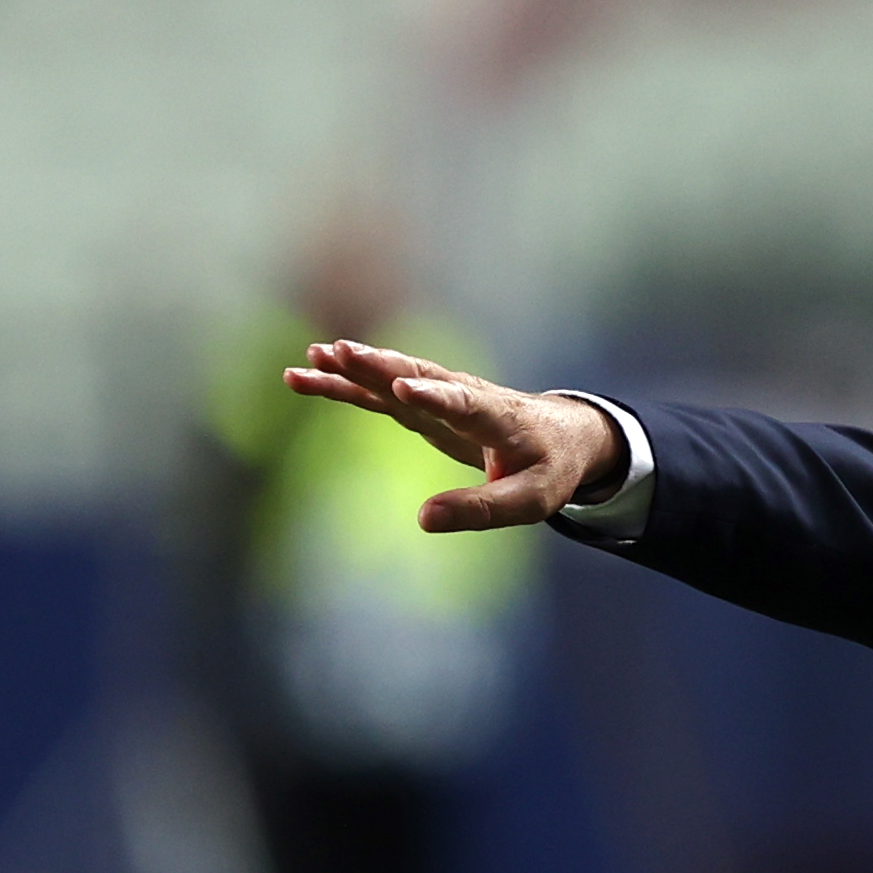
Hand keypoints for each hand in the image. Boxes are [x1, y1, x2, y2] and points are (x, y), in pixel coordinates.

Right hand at [283, 340, 625, 531]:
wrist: (563, 435)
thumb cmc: (549, 469)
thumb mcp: (530, 501)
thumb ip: (481, 511)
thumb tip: (423, 520)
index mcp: (498, 417)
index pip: (463, 403)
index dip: (434, 394)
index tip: (402, 386)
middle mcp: (466, 396)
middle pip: (418, 375)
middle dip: (379, 365)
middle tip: (339, 352)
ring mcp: (442, 397)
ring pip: (393, 376)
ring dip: (354, 367)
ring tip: (310, 359)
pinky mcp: (425, 404)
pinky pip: (380, 391)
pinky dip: (347, 383)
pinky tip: (308, 375)